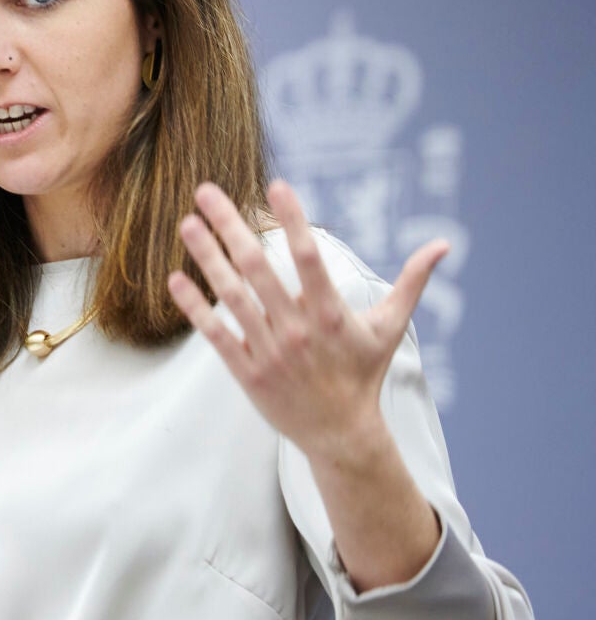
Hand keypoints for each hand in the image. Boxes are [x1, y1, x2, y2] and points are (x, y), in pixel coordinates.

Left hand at [166, 180, 449, 462]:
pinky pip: (217, 335)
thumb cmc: (363, 373)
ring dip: (207, 258)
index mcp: (332, 313)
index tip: (276, 185)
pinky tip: (176, 279)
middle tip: (206, 191)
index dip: (293, 220)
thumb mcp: (390, 328)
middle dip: (231, 227)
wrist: (341, 434)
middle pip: (258, 269)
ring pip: (233, 297)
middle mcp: (298, 329)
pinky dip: (196, 308)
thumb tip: (443, 244)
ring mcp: (269, 351)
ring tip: (187, 224)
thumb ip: (411, 282)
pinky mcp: (247, 373)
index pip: (309, 257)